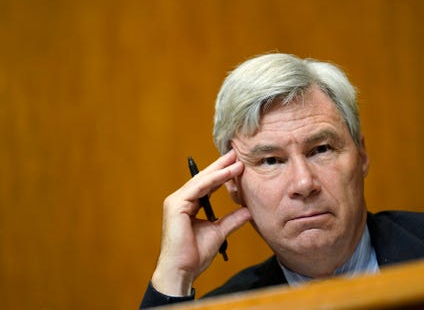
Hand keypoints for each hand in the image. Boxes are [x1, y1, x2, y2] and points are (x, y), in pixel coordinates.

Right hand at [151, 150, 250, 295]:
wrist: (182, 271)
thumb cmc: (195, 255)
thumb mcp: (219, 232)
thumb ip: (232, 220)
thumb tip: (248, 211)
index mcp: (187, 205)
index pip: (207, 185)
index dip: (222, 174)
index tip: (238, 165)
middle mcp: (180, 200)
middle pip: (203, 178)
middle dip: (221, 165)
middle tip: (236, 152)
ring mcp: (176, 201)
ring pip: (202, 181)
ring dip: (220, 170)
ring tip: (236, 160)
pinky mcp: (176, 205)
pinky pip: (199, 188)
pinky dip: (214, 180)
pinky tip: (228, 173)